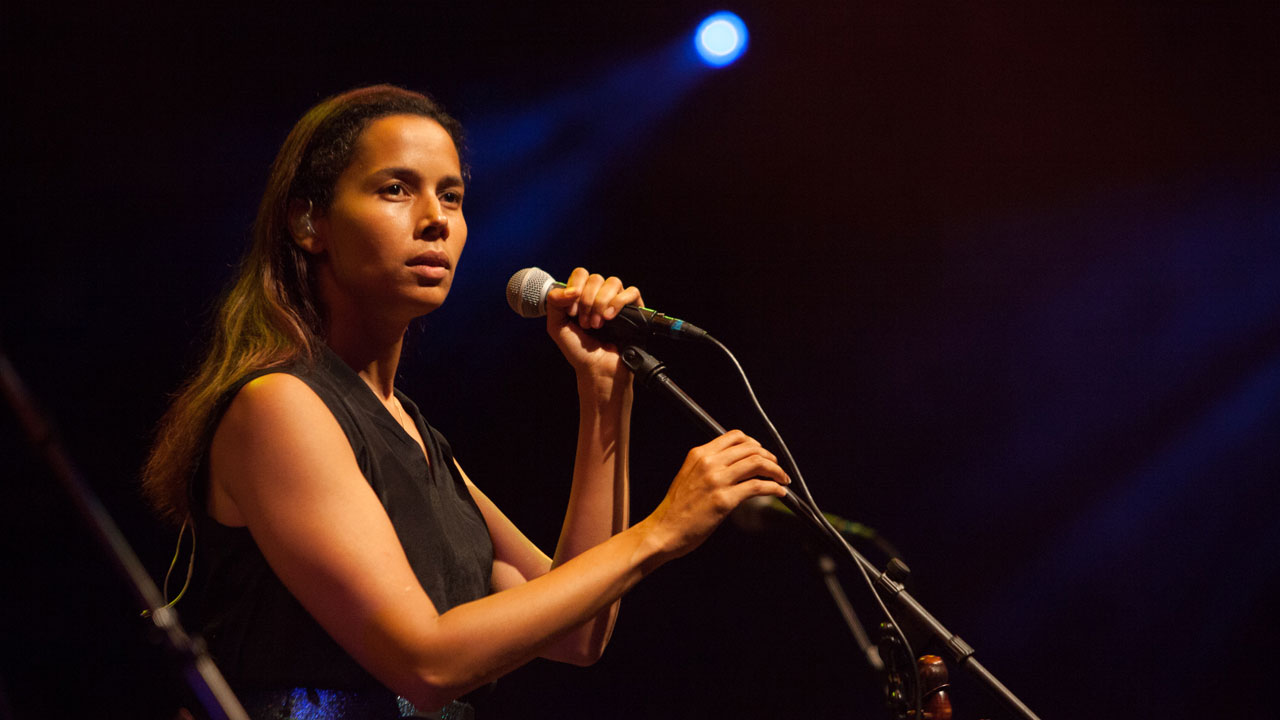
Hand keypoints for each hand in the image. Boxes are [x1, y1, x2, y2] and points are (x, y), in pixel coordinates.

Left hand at [544, 267, 644, 381]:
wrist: (598, 370)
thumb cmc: (579, 351)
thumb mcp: (556, 326)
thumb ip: (554, 303)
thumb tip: (571, 289)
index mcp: (582, 296)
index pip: (581, 274)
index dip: (575, 288)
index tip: (572, 312)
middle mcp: (600, 296)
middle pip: (596, 278)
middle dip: (587, 301)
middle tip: (585, 323)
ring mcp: (617, 302)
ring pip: (613, 282)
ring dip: (601, 303)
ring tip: (597, 324)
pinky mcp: (634, 309)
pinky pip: (631, 292)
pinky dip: (618, 302)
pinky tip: (609, 318)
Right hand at [640, 430, 789, 560]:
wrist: (663, 530)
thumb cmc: (675, 510)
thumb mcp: (688, 477)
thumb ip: (709, 467)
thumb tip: (734, 466)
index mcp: (699, 455)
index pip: (734, 436)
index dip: (754, 443)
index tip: (763, 453)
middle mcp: (709, 463)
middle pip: (750, 448)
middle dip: (770, 457)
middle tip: (777, 468)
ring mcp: (717, 480)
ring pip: (757, 464)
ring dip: (776, 470)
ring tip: (783, 479)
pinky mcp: (724, 500)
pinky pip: (758, 487)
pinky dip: (774, 487)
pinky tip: (779, 492)